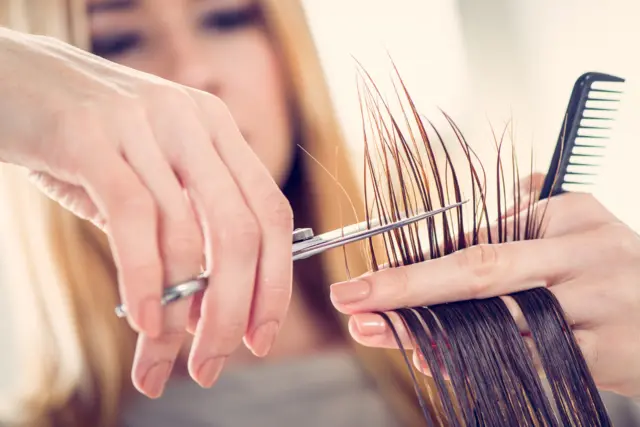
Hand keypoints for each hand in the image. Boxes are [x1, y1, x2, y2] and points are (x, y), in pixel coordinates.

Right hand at [0, 27, 292, 396]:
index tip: (259, 337)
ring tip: (160, 360)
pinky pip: (133, 219)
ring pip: (184, 235)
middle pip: (240, 231)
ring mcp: (144, 125)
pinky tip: (143, 322)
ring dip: (179, 313)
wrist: (11, 78)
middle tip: (212, 365)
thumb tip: (203, 307)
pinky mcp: (90, 136)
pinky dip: (143, 280)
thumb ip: (180, 226)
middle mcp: (192, 123)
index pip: (270, 214)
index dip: (274, 282)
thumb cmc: (85, 139)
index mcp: (217, 131)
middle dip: (234, 310)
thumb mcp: (149, 174)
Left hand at [331, 187, 639, 399]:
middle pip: (478, 269)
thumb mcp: (576, 228)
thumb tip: (448, 231)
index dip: (418, 262)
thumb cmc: (612, 269)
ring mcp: (594, 305)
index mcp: (567, 215)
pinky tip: (431, 360)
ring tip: (376, 331)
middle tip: (352, 297)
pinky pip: (525, 359)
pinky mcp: (603, 354)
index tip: (370, 279)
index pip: (477, 237)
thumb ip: (517, 220)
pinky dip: (473, 361)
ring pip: (494, 320)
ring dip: (428, 329)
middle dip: (407, 285)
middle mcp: (580, 254)